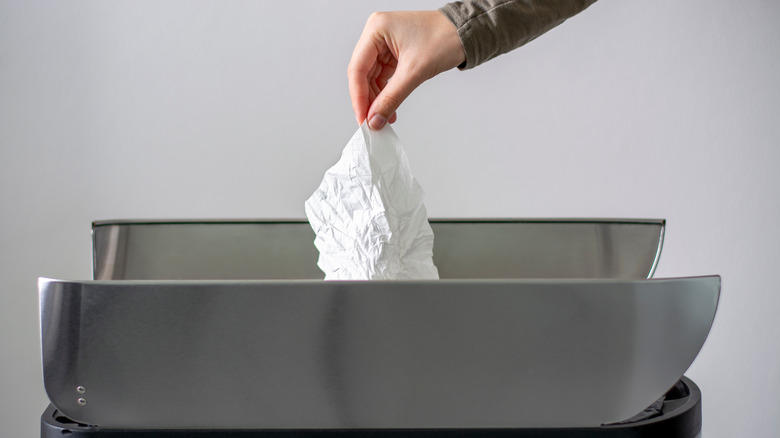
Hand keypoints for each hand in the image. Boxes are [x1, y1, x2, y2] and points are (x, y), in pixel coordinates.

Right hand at [348, 11, 465, 129]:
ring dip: (377, 99)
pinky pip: (383, 76)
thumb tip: (375, 119)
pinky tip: (389, 108)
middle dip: (368, 100)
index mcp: (376, 29)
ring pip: (372, 77)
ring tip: (382, 118)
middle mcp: (377, 34)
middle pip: (362, 74)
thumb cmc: (445, 38)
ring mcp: (384, 43)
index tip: (362, 118)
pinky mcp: (393, 52)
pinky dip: (386, 93)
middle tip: (372, 121)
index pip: (357, 68)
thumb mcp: (415, 72)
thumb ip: (391, 98)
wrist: (465, 32)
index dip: (358, 97)